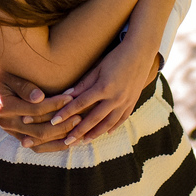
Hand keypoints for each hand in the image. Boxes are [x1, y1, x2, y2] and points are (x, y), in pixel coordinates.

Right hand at [0, 58, 77, 147]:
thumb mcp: (6, 75)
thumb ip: (23, 86)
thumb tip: (41, 97)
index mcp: (5, 107)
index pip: (36, 110)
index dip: (55, 104)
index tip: (71, 97)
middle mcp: (7, 123)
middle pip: (40, 131)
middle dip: (62, 125)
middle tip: (80, 116)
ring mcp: (10, 130)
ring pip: (39, 142)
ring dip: (60, 138)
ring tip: (78, 132)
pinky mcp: (14, 133)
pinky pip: (34, 145)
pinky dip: (50, 145)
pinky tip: (65, 141)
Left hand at [37, 41, 159, 148]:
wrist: (141, 53)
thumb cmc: (116, 57)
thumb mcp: (97, 68)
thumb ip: (83, 84)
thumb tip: (66, 95)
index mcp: (104, 87)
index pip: (80, 104)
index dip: (66, 113)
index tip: (54, 121)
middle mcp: (115, 98)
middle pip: (93, 119)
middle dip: (79, 131)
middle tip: (67, 142)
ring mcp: (125, 102)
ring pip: (108, 123)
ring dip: (95, 134)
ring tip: (84, 141)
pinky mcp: (133, 102)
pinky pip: (122, 119)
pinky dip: (113, 127)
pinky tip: (106, 133)